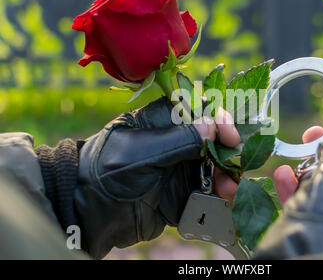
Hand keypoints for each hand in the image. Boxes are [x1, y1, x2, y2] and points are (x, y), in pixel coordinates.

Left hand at [71, 97, 242, 257]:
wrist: (85, 212)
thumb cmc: (105, 170)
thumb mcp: (139, 151)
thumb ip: (177, 140)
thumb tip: (211, 127)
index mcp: (162, 121)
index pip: (199, 111)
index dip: (219, 120)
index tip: (231, 137)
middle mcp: (175, 143)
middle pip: (213, 141)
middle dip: (228, 152)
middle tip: (237, 167)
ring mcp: (179, 169)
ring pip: (213, 168)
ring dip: (226, 176)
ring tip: (230, 190)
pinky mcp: (180, 195)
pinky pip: (206, 193)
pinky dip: (218, 196)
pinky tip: (224, 201)